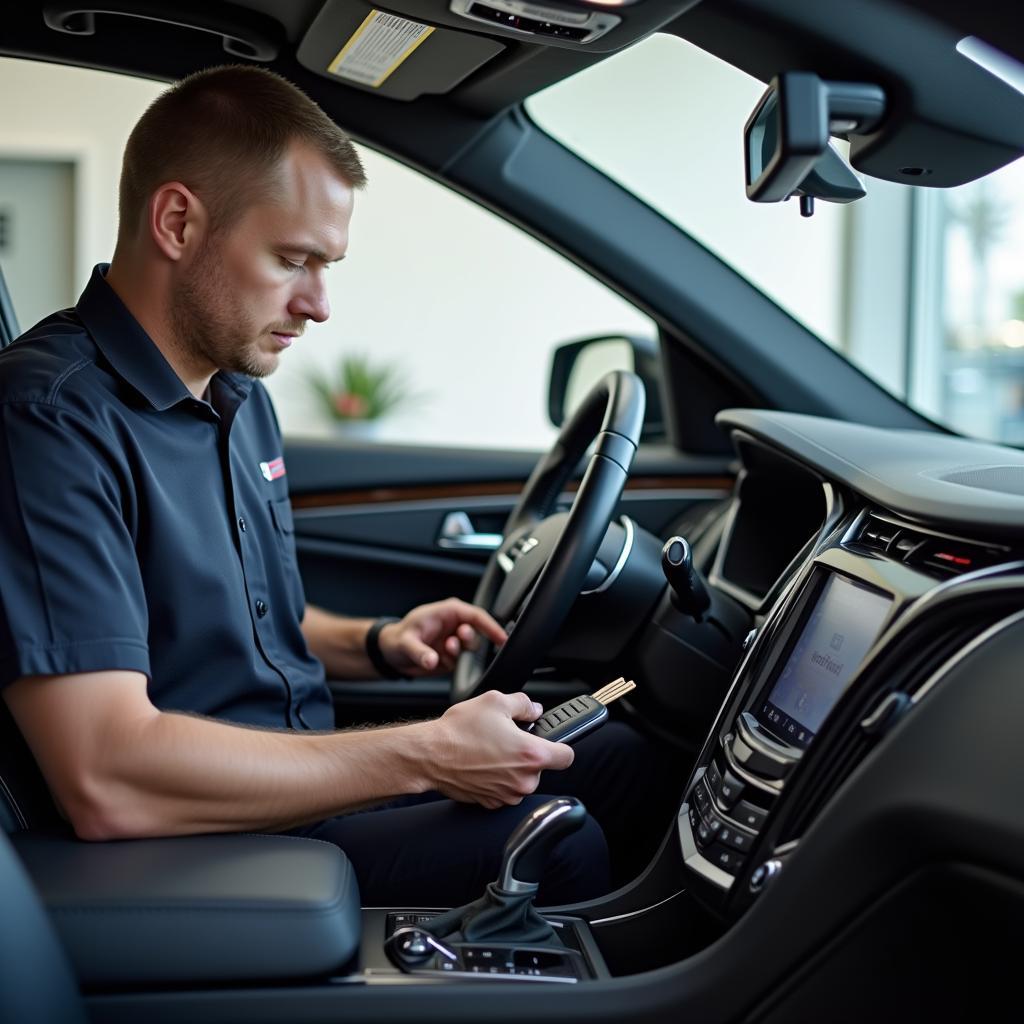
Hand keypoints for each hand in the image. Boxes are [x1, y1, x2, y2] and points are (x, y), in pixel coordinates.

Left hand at [377, 598, 506, 676]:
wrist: (390, 652)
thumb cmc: (398, 638)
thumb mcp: (405, 642)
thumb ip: (419, 651)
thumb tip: (432, 660)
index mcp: (448, 611)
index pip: (476, 616)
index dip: (491, 626)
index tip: (501, 639)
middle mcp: (454, 625)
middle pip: (476, 632)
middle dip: (468, 640)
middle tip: (452, 644)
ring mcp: (454, 641)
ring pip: (471, 648)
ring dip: (460, 653)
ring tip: (444, 653)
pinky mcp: (452, 657)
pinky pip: (463, 662)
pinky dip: (456, 664)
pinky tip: (441, 661)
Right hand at [425, 690, 574, 808]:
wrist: (430, 755)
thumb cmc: (459, 731)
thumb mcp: (495, 701)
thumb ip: (523, 704)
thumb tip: (534, 709)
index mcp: (531, 755)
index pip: (567, 756)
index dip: (561, 745)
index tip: (552, 741)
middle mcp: (523, 780)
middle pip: (542, 768)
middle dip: (528, 754)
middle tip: (508, 739)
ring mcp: (507, 794)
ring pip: (522, 779)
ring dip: (512, 767)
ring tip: (490, 750)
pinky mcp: (491, 802)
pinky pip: (504, 789)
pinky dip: (497, 778)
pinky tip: (481, 763)